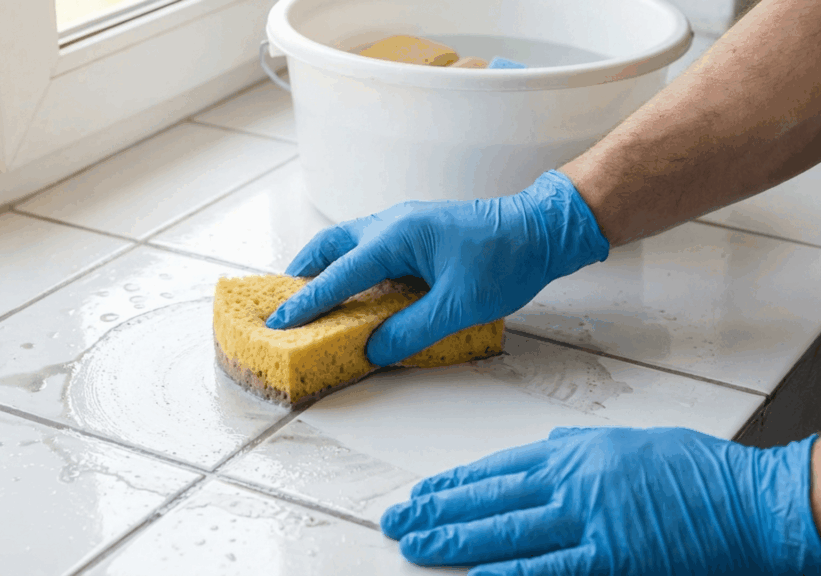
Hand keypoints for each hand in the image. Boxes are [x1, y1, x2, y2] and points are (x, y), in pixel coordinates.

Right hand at [265, 170, 609, 366]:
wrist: (542, 228)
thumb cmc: (507, 260)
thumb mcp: (459, 306)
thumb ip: (412, 331)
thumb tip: (374, 350)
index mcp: (397, 237)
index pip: (339, 275)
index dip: (307, 303)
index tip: (279, 323)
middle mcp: (392, 223)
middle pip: (331, 245)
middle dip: (303, 273)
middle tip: (285, 303)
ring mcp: (404, 223)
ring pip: (349, 242)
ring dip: (327, 267)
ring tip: (314, 297)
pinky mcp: (417, 230)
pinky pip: (371, 247)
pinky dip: (353, 266)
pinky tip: (359, 289)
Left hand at [380, 427, 820, 574]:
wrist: (748, 498)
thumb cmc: (693, 469)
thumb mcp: (627, 441)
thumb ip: (578, 446)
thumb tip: (543, 446)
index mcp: (573, 453)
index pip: (495, 468)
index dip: (452, 482)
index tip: (420, 492)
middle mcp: (571, 482)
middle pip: (489, 497)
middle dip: (437, 509)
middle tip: (396, 520)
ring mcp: (589, 520)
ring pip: (506, 530)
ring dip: (454, 539)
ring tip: (414, 544)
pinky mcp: (612, 558)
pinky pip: (550, 567)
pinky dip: (510, 572)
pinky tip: (474, 574)